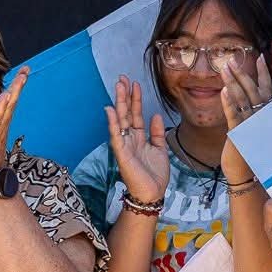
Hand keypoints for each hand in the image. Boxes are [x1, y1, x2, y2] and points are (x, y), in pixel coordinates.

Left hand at [0, 66, 27, 181]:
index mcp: (0, 122)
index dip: (16, 86)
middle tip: (26, 70)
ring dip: (14, 91)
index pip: (9, 100)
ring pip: (7, 107)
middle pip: (12, 100)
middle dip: (19, 84)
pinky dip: (1, 107)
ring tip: (20, 78)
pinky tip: (7, 96)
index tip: (23, 72)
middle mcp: (1, 124)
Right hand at [105, 75, 167, 204]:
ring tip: (118, 86)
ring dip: (119, 103)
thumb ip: (156, 133)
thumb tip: (155, 115)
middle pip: (126, 113)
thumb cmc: (155, 175)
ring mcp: (124, 145)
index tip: (135, 83)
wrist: (152, 194)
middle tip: (122, 78)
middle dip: (124, 95)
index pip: (136, 114)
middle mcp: (129, 139)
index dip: (135, 99)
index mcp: (139, 137)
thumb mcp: (160, 149)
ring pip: (120, 120)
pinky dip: (113, 123)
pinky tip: (110, 110)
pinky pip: (116, 135)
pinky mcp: (122, 154)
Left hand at [218, 53, 271, 182]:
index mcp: (265, 115)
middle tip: (231, 59)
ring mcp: (251, 125)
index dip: (263, 73)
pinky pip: (234, 115)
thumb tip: (249, 99)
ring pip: (242, 99)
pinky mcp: (240, 134)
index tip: (259, 57)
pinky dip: (229, 102)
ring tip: (224, 68)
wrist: (246, 174)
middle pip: (253, 90)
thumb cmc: (249, 152)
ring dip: (233, 82)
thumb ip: (253, 114)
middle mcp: (262, 118)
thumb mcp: (252, 129)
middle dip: (242, 73)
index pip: (265, 89)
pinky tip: (224, 91)